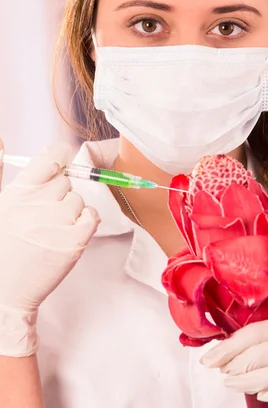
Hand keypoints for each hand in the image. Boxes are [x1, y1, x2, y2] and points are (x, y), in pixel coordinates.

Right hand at [0, 142, 99, 356]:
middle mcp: (40, 202)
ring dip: (71, 213)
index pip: (52, 157)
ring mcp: (59, 221)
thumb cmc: (2, 247)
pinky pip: (91, 216)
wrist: (4, 292)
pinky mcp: (75, 241)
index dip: (59, 158)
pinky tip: (67, 235)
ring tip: (51, 231)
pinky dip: (84, 224)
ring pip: (79, 200)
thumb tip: (3, 141)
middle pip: (66, 182)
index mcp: (19, 191)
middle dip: (58, 195)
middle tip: (43, 217)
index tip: (59, 166)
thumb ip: (2, 172)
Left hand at [200, 316, 267, 406]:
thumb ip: (263, 340)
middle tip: (219, 370)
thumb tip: (226, 349)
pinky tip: (259, 393)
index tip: (210, 357)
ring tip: (231, 383)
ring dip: (243, 382)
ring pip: (265, 376)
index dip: (228, 347)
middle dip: (232, 366)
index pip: (251, 334)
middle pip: (255, 355)